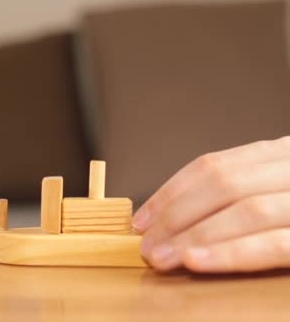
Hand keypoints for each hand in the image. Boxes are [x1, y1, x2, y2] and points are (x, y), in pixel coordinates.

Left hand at [132, 136, 289, 272]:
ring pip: (248, 212)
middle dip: (176, 216)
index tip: (141, 220)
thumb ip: (236, 194)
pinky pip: (273, 245)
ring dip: (195, 236)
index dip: (170, 193)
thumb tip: (170, 221)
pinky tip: (196, 261)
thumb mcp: (274, 189)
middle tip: (147, 245)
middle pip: (224, 185)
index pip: (213, 167)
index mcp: (280, 156)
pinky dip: (230, 253)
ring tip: (161, 257)